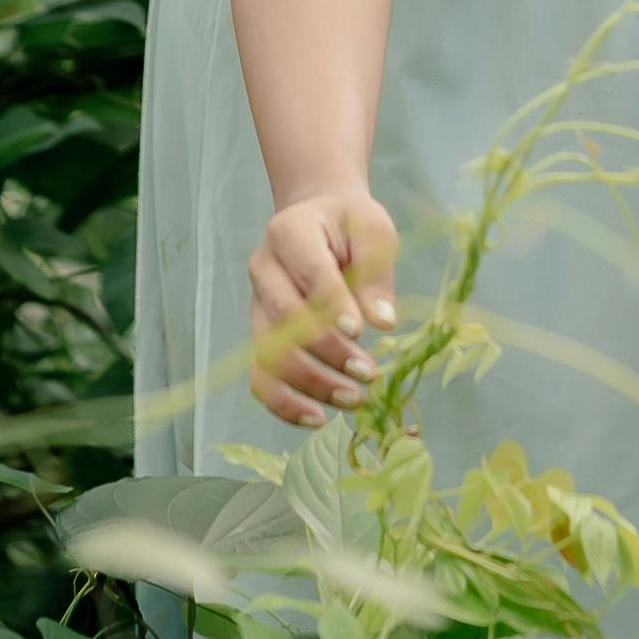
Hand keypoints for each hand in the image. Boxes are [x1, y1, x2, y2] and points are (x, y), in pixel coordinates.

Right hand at [244, 187, 401, 425]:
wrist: (320, 220)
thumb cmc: (349, 225)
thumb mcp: (373, 231)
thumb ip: (375, 273)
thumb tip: (382, 323)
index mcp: (290, 232)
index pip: (309, 273)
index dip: (333, 305)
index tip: (362, 331)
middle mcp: (264, 269)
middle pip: (286, 320)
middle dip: (328, 353)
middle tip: (368, 375)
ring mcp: (257, 305)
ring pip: (268, 354)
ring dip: (310, 384)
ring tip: (353, 401)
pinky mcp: (261, 334)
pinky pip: (260, 376)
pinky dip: (284, 403)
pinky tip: (316, 418)